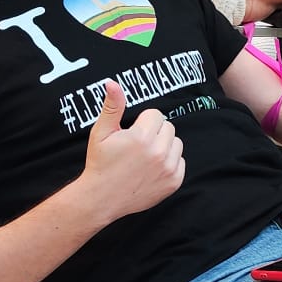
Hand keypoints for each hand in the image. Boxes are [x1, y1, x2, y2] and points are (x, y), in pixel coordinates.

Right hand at [77, 80, 184, 217]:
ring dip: (164, 146)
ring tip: (145, 157)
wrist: (102, 198)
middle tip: (137, 146)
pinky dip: (169, 163)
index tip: (131, 134)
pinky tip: (152, 169)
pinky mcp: (174, 182)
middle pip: (168, 127)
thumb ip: (112, 106)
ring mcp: (168, 169)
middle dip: (154, 132)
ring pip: (176, 143)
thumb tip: (113, 83)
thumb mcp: (101, 132)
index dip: (142, 122)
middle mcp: (158, 152)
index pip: (156, 115)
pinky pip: (181, 162)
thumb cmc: (100, 163)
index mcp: (142, 137)